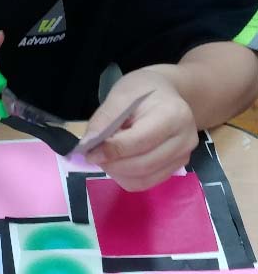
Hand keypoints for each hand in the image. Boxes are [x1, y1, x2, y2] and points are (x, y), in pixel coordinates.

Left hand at [81, 68, 198, 191]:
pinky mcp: (176, 167)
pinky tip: (117, 162)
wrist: (166, 94)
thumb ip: (104, 119)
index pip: (139, 141)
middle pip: (142, 164)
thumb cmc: (143, 90)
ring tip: (105, 156)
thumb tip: (88, 144)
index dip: (111, 150)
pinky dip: (126, 177)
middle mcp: (185, 140)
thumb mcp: (120, 95)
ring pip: (144, 179)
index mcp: (173, 115)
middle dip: (112, 164)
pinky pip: (147, 182)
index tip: (89, 152)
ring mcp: (183, 156)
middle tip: (92, 155)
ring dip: (117, 172)